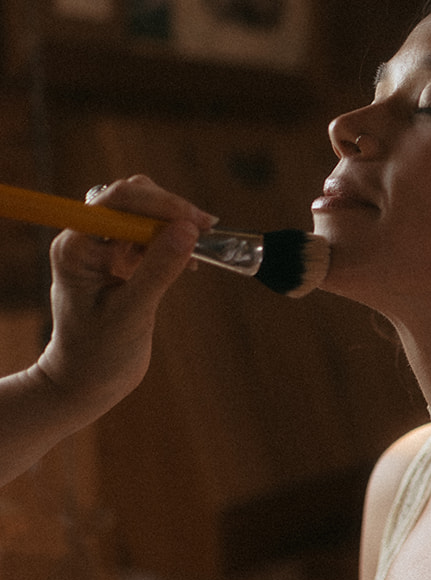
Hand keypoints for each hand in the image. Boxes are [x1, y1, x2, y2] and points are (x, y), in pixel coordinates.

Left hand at [35, 175, 215, 420]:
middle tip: (206, 230)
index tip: (195, 222)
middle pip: (132, 198)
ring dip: (174, 224)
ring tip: (201, 247)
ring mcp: (104, 247)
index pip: (118, 201)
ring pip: (145, 213)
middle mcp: (86, 239)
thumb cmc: (98, 354)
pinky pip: (152, 235)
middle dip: (170, 210)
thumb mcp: (131, 314)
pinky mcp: (121, 259)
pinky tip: (189, 263)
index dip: (159, 204)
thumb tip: (188, 229)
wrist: (87, 381)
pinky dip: (174, 242)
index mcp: (76, 247)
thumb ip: (158, 269)